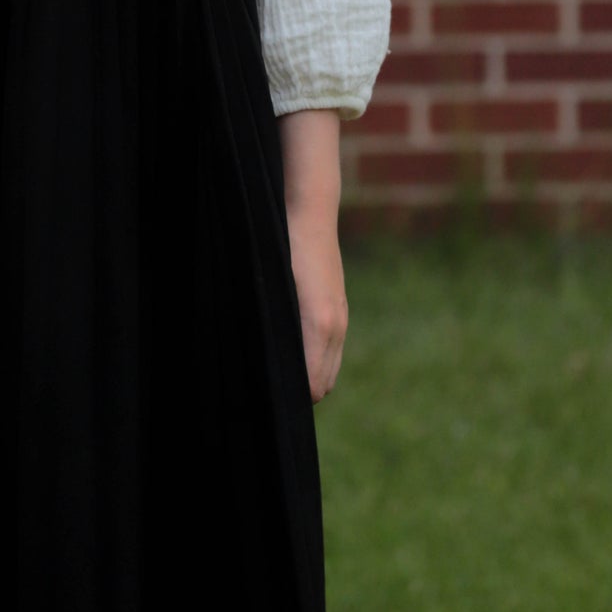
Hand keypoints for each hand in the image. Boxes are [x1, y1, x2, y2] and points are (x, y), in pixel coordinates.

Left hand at [286, 209, 347, 402]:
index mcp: (320, 325)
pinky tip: (295, 350)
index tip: (271, 394)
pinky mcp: (341, 308)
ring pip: (331, 368)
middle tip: (273, 388)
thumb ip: (277, 327)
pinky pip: (333, 350)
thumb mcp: (275, 289)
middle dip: (302, 392)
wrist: (311, 215)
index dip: (292, 396)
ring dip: (311, 376)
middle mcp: (337, 326)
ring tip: (281, 372)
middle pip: (324, 384)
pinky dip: (318, 360)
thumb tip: (270, 361)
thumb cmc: (284, 249)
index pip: (313, 384)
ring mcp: (342, 317)